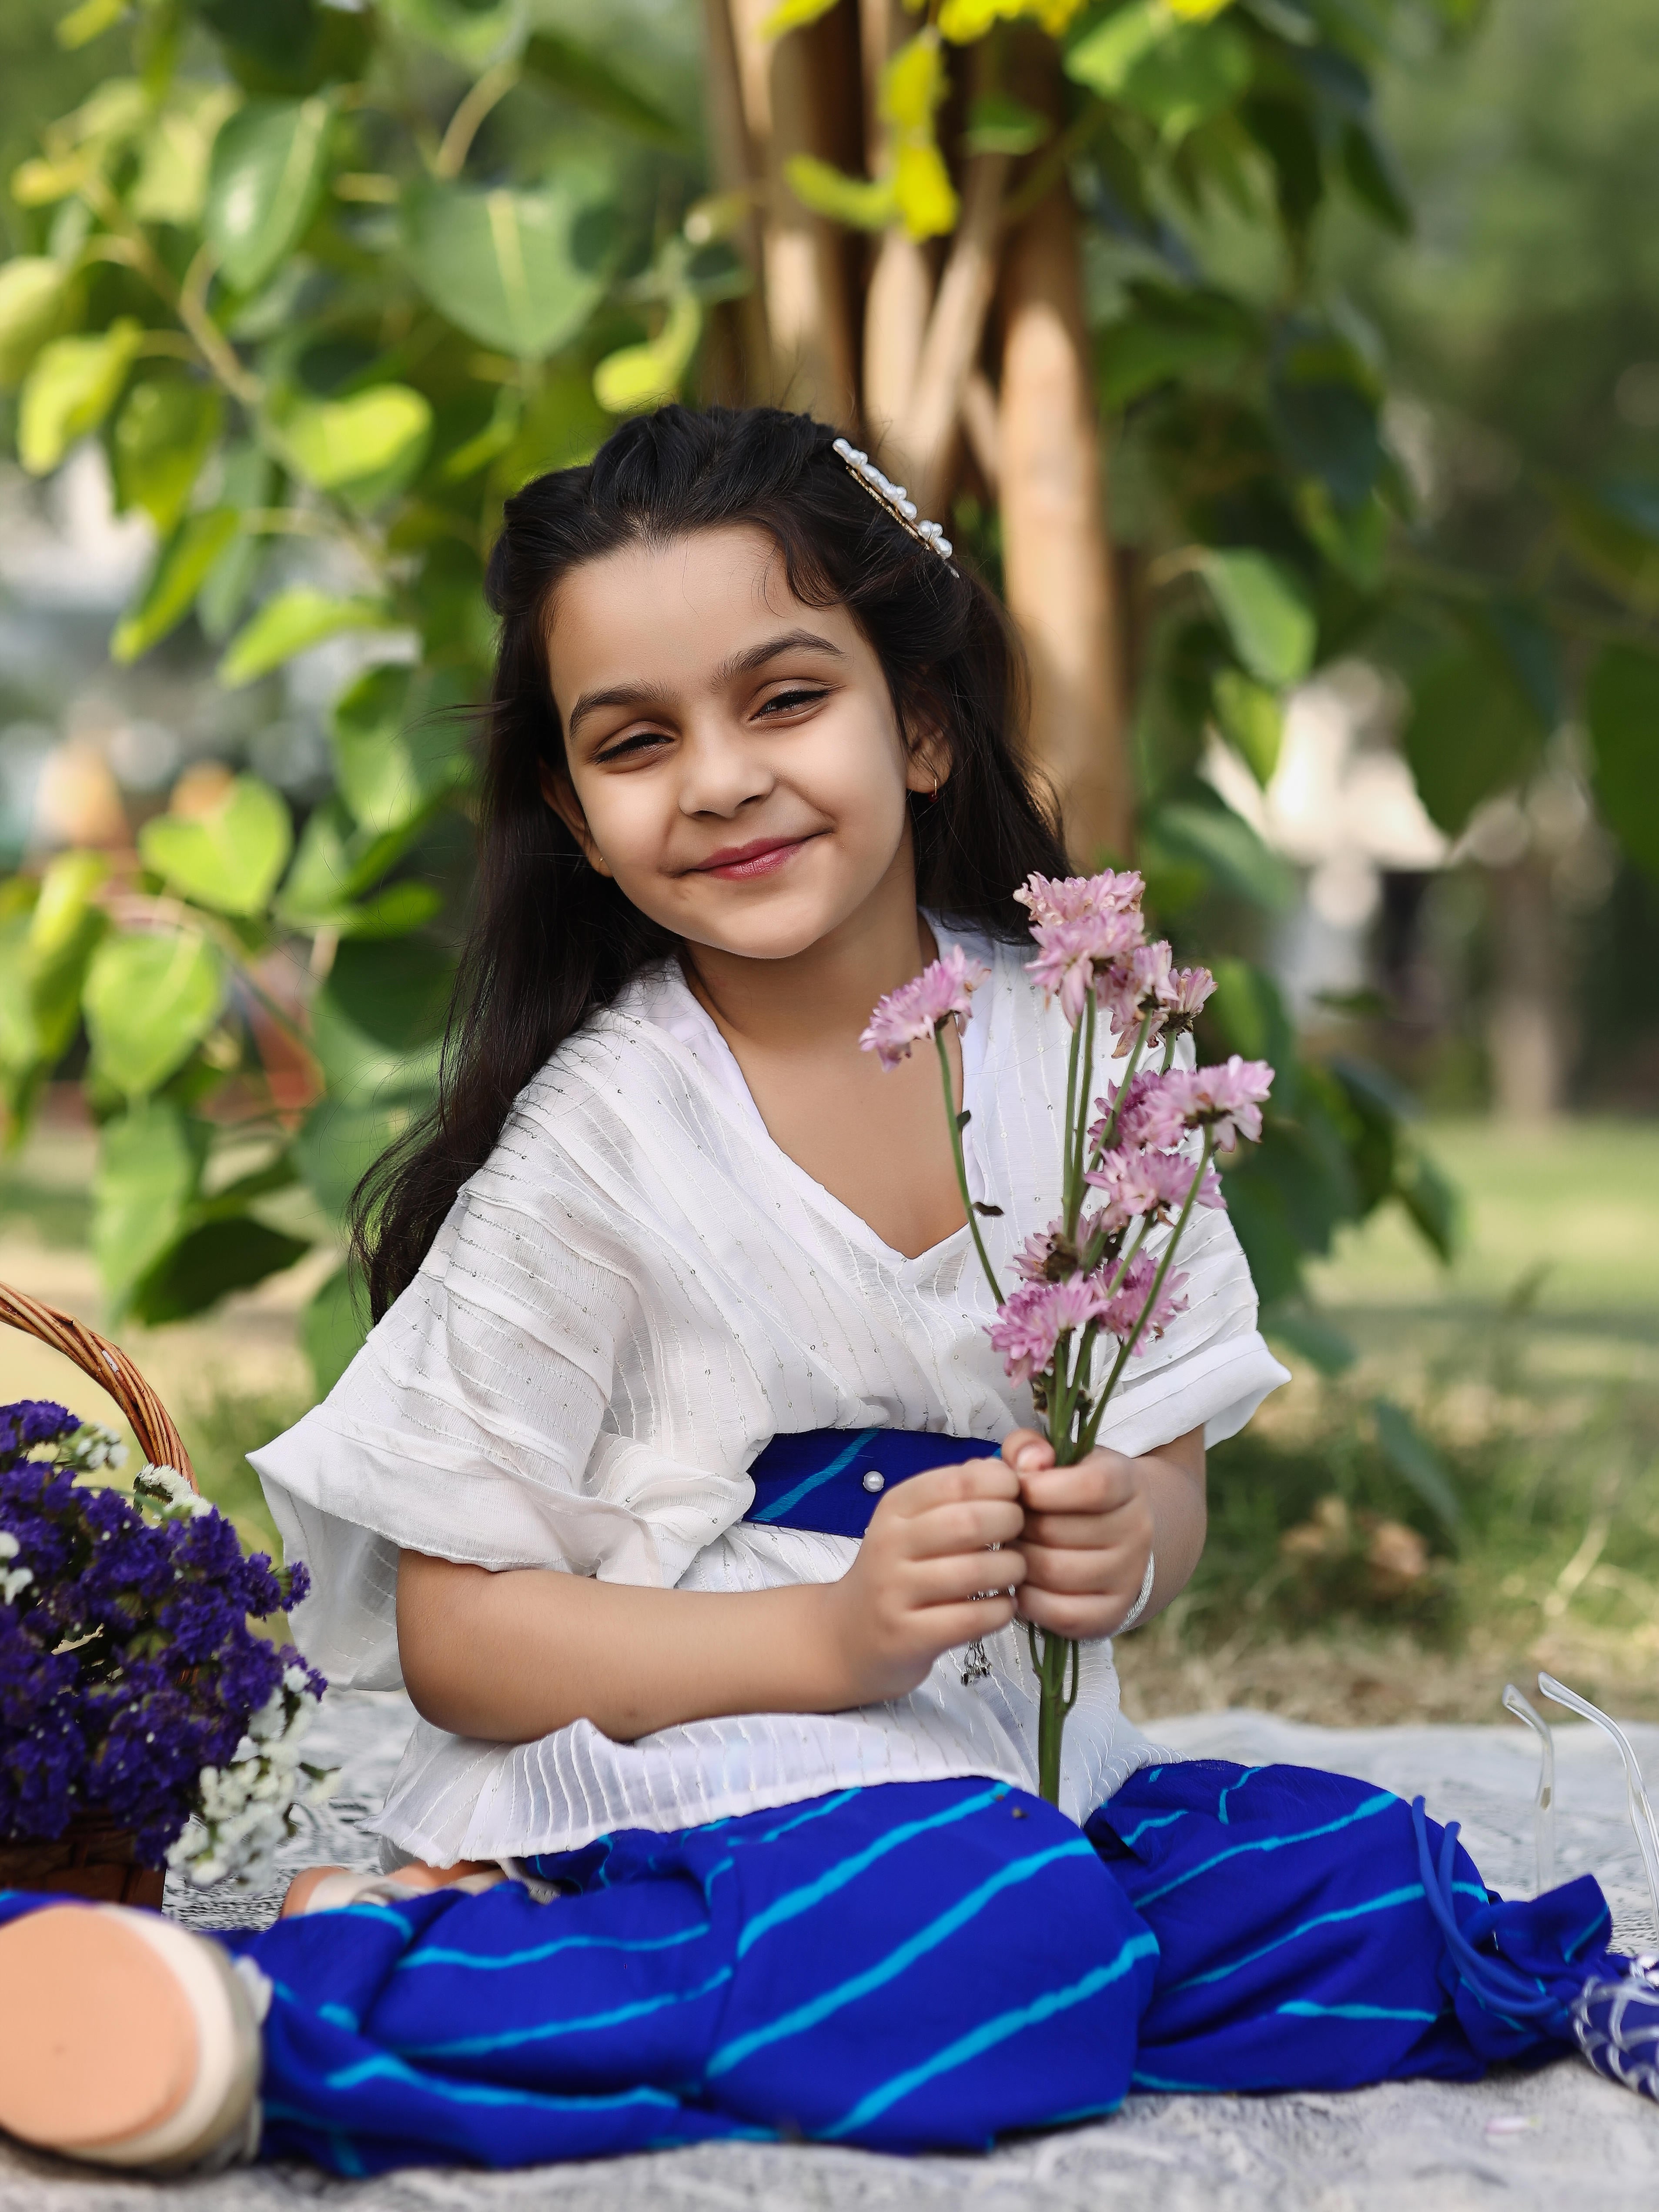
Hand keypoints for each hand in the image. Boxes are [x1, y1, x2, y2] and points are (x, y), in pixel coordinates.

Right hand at [822, 1458, 1025, 1703]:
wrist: (850, 1635)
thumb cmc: (899, 1571)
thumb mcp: (914, 1523)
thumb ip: (958, 1492)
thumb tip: (1004, 1467)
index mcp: (895, 1507)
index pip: (957, 1480)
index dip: (1001, 1483)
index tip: (1015, 1495)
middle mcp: (889, 1545)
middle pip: (970, 1522)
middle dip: (1012, 1523)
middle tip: (1021, 1534)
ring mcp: (895, 1593)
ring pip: (975, 1572)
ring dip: (1012, 1569)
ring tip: (1014, 1571)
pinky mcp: (907, 1637)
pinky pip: (973, 1618)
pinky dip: (1002, 1609)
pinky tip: (1003, 1605)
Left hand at [1002, 1428, 1153, 1639]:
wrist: (1120, 1537)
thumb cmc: (1071, 1490)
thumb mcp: (1057, 1457)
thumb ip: (1030, 1447)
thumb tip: (1028, 1464)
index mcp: (1127, 1483)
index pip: (1091, 1486)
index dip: (1042, 1487)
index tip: (1019, 1488)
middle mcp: (1137, 1531)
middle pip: (1058, 1532)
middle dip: (1018, 1526)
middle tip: (1006, 1523)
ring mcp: (1128, 1576)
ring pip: (1054, 1572)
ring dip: (1019, 1560)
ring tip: (1014, 1548)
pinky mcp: (1112, 1614)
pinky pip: (1060, 1613)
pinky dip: (1029, 1599)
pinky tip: (1023, 1580)